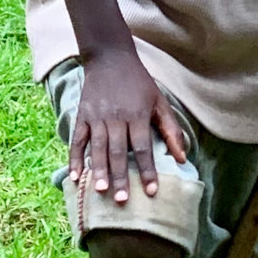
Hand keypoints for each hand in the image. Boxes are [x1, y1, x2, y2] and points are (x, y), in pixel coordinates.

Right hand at [72, 49, 187, 203]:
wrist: (110, 57)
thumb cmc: (139, 82)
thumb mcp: (159, 102)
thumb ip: (171, 130)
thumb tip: (183, 158)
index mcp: (137, 115)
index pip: (143, 147)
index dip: (148, 170)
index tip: (151, 191)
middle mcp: (115, 118)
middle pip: (119, 151)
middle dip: (120, 176)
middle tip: (121, 200)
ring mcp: (96, 117)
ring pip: (97, 148)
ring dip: (98, 170)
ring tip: (100, 191)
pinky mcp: (81, 115)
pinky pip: (77, 140)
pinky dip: (74, 158)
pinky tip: (75, 177)